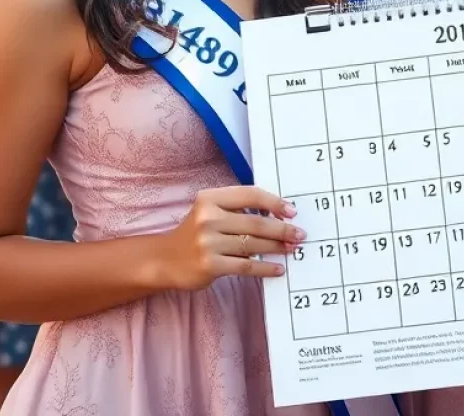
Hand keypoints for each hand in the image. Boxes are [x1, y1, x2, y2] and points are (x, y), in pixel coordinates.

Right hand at [158, 186, 304, 290]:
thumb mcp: (210, 211)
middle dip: (282, 228)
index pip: (250, 194)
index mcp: (210, 198)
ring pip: (253, 244)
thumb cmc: (195, 233)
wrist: (163, 260)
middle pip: (255, 222)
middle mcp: (208, 218)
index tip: (292, 211)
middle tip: (299, 234)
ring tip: (292, 249)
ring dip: (277, 247)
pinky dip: (265, 267)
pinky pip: (246, 265)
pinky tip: (278, 268)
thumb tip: (278, 214)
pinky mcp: (209, 265)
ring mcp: (208, 242)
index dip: (274, 202)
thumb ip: (237, 209)